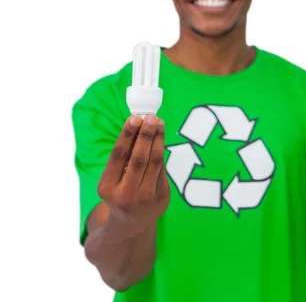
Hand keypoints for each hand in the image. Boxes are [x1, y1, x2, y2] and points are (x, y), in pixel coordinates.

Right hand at [97, 114, 169, 230]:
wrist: (132, 223)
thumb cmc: (120, 192)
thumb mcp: (113, 179)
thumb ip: (124, 157)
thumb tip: (136, 125)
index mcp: (107, 188)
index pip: (118, 156)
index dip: (127, 136)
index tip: (134, 118)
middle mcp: (126, 195)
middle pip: (139, 159)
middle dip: (146, 135)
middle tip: (151, 117)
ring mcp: (146, 198)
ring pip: (154, 163)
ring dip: (158, 140)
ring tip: (159, 123)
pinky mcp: (162, 198)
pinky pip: (162, 170)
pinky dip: (161, 152)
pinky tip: (160, 138)